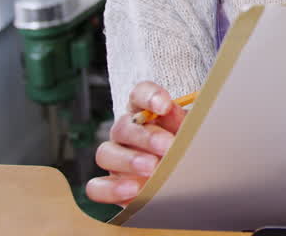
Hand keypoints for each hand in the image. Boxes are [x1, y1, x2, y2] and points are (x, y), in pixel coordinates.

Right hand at [86, 81, 186, 204]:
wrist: (183, 177)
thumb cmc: (185, 148)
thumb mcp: (188, 133)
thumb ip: (181, 121)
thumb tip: (170, 111)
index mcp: (144, 112)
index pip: (139, 94)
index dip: (150, 97)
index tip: (165, 106)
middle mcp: (125, 132)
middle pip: (123, 127)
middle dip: (146, 137)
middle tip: (167, 146)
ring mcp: (114, 158)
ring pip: (105, 153)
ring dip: (129, 161)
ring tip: (153, 170)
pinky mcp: (109, 185)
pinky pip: (97, 186)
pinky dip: (113, 189)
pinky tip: (135, 191)